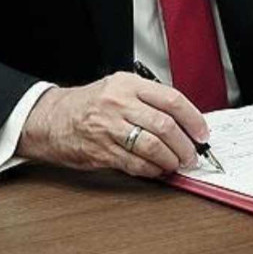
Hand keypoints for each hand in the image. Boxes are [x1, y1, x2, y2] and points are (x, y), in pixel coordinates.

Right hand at [18, 73, 208, 177]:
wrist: (51, 118)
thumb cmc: (88, 104)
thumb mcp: (118, 88)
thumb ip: (147, 100)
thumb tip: (182, 122)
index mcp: (128, 84)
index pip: (171, 99)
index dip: (193, 118)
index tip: (202, 132)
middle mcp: (119, 103)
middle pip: (165, 125)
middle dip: (185, 144)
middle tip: (192, 154)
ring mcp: (109, 128)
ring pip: (153, 146)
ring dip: (171, 159)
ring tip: (177, 163)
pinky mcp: (102, 150)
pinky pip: (136, 163)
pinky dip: (153, 170)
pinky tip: (158, 169)